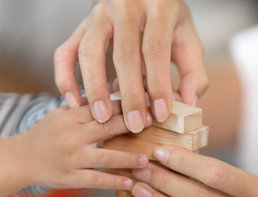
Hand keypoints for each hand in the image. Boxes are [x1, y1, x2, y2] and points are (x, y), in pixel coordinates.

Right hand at [0, 101, 150, 196]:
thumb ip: (85, 106)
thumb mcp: (62, 114)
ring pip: (105, 157)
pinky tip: (129, 183)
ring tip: (147, 160)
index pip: (102, 107)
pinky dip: (114, 182)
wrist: (21, 159)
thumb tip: (116, 93)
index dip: (126, 106)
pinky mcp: (69, 177)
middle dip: (132, 125)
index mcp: (71, 116)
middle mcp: (72, 135)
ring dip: (129, 158)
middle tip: (153, 125)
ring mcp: (71, 158)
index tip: (145, 104)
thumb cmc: (47, 134)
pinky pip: (95, 180)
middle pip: (107, 128)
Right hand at [54, 0, 207, 131]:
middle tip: (133, 124)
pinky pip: (65, 52)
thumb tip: (188, 104)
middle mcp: (125, 7)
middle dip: (129, 94)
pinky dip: (65, 78)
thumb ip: (193, 71)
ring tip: (102, 118)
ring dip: (94, 88)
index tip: (160, 114)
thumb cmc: (165, 20)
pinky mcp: (80, 26)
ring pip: (90, 52)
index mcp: (157, 7)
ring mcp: (98, 16)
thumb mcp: (187, 37)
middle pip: (124, 54)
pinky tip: (74, 102)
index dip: (158, 85)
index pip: (156, 50)